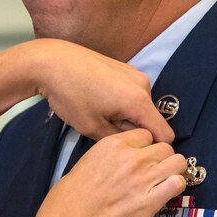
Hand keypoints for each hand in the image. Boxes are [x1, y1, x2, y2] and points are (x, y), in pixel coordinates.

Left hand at [31, 39, 173, 142]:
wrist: (51, 62)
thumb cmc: (70, 95)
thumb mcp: (92, 127)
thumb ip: (119, 139)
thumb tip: (134, 143)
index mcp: (139, 101)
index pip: (165, 134)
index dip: (153, 149)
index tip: (134, 154)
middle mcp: (144, 84)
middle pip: (150, 119)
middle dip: (133, 129)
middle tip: (103, 127)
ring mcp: (134, 73)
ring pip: (140, 106)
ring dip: (125, 114)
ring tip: (97, 111)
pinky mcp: (124, 67)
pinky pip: (131, 92)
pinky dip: (120, 101)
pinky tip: (96, 98)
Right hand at [49, 128, 186, 216]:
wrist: (74, 215)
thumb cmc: (76, 190)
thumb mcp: (92, 157)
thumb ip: (115, 153)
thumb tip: (129, 155)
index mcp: (116, 144)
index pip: (146, 135)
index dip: (146, 146)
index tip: (142, 156)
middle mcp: (134, 157)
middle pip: (165, 147)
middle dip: (161, 157)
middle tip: (154, 169)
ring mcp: (145, 178)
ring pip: (178, 162)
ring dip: (173, 169)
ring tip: (165, 178)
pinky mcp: (152, 199)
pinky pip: (178, 183)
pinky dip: (176, 185)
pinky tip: (166, 190)